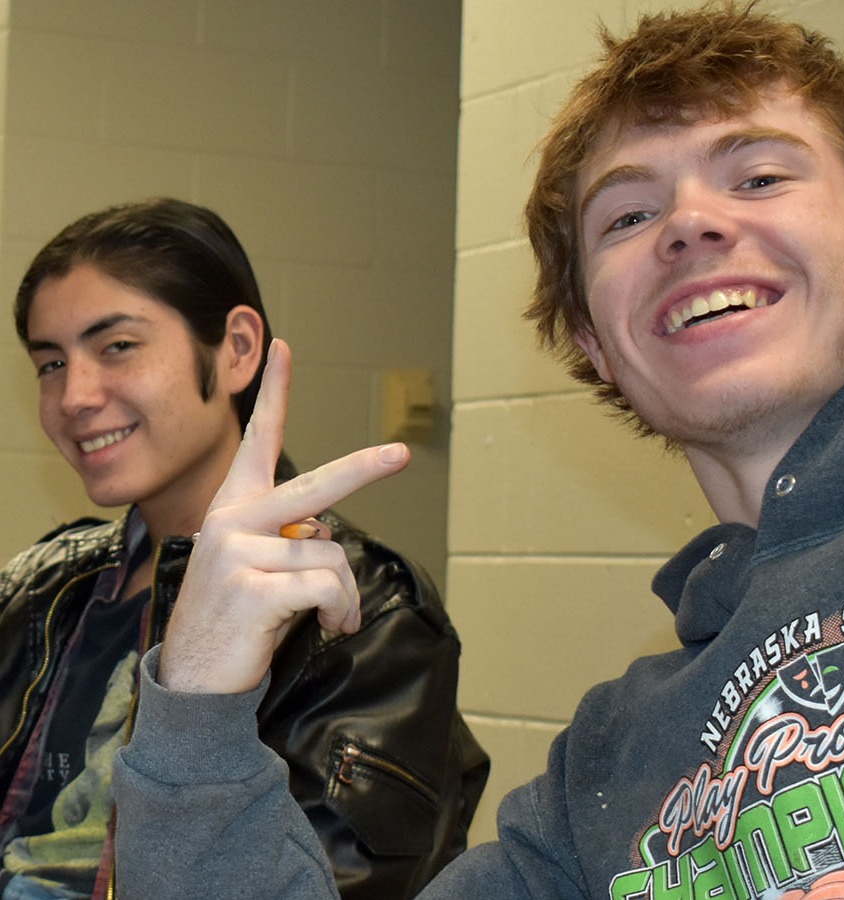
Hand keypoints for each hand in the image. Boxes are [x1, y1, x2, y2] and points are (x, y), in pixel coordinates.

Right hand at [158, 339, 409, 693]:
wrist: (192, 683)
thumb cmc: (235, 621)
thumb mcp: (255, 568)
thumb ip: (288, 537)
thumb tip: (325, 529)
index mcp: (234, 508)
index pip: (257, 442)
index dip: (276, 394)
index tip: (284, 348)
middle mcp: (232, 520)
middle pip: (315, 486)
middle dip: (363, 469)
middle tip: (399, 455)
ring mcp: (238, 552)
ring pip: (333, 556)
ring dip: (345, 596)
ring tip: (329, 618)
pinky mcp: (251, 588)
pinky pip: (329, 588)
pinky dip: (341, 612)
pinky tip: (328, 628)